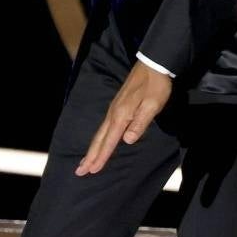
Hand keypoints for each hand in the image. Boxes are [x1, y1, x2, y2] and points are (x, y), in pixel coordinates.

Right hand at [74, 61, 172, 175]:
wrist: (153, 64)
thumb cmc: (156, 85)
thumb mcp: (153, 104)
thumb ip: (140, 122)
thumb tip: (126, 140)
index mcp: (122, 115)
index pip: (110, 141)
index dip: (101, 157)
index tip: (92, 170)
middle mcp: (114, 113)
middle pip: (99, 139)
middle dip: (90, 156)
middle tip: (79, 171)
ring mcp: (114, 108)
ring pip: (100, 133)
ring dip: (92, 148)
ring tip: (85, 161)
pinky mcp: (117, 105)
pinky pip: (104, 126)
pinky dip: (99, 138)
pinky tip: (99, 141)